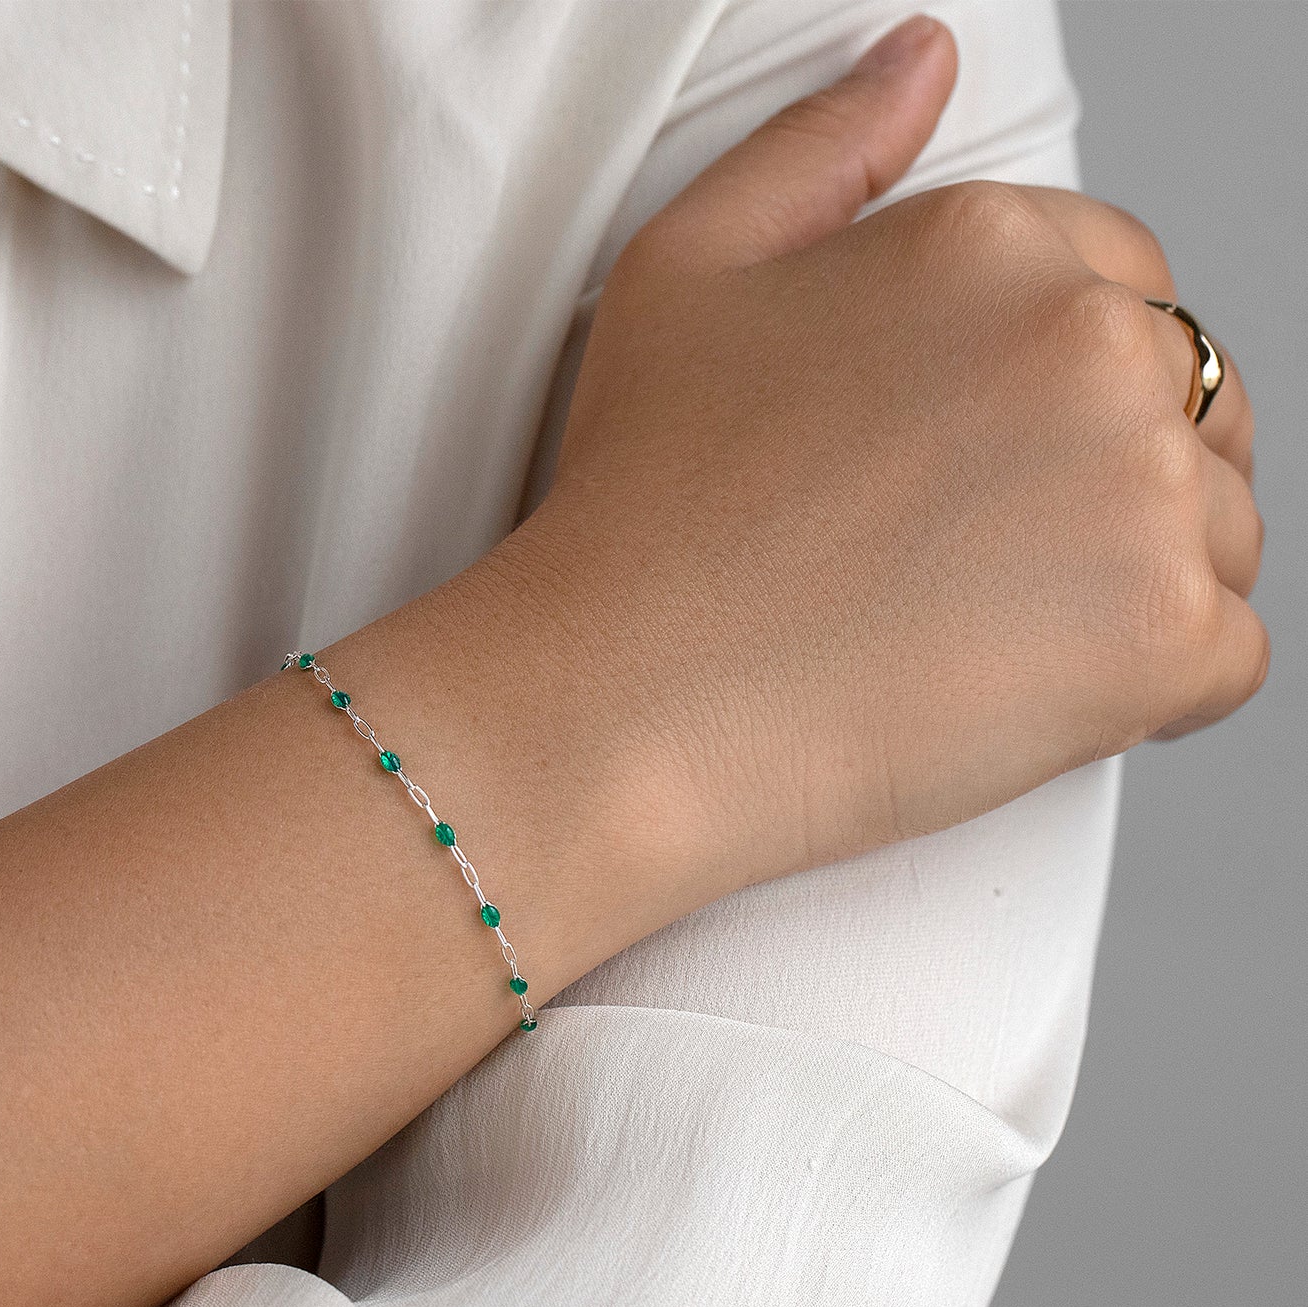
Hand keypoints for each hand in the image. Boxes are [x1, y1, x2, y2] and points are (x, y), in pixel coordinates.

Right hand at [518, 14, 1265, 903]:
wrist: (625, 698)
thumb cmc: (643, 502)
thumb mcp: (688, 270)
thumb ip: (821, 146)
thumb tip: (923, 59)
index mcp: (994, 245)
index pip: (1119, 278)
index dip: (1040, 378)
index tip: (964, 454)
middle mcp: (1094, 342)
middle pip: (1185, 398)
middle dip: (1100, 468)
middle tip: (957, 549)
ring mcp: (1144, 489)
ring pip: (1219, 525)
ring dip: (1129, 575)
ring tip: (974, 622)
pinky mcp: (1166, 635)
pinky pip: (1225, 654)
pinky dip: (1146, 685)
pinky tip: (1016, 684)